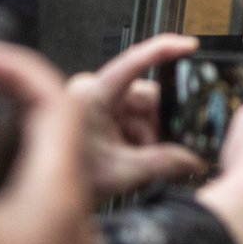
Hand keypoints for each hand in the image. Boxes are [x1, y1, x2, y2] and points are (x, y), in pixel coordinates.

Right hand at [0, 44, 95, 243]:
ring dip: (11, 143)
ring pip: (51, 167)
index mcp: (58, 193)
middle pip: (58, 129)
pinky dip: (9, 182)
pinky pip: (40, 203)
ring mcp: (69, 243)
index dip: (17, 67)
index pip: (55, 101)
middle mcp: (74, 212)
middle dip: (12, 100)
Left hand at [62, 33, 205, 198]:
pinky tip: (132, 158)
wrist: (50, 197)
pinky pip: (133, 120)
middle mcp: (94, 92)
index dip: (164, 49)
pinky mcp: (101, 115)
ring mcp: (98, 103)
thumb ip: (161, 163)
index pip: (134, 62)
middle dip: (155, 125)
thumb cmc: (69, 179)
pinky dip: (139, 140)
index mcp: (93, 95)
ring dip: (148, 137)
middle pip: (145, 96)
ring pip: (143, 111)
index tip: (189, 46)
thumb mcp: (120, 172)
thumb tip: (192, 160)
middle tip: (157, 151)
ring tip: (136, 162)